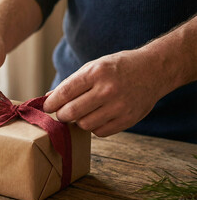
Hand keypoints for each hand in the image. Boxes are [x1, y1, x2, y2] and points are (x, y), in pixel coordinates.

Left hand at [43, 50, 168, 136]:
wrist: (153, 70)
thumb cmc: (117, 68)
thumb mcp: (93, 67)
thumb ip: (70, 84)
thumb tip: (48, 98)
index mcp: (96, 73)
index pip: (64, 93)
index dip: (50, 103)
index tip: (46, 107)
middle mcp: (107, 89)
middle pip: (71, 113)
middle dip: (61, 115)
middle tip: (62, 113)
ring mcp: (119, 106)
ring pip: (84, 125)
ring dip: (78, 121)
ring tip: (82, 113)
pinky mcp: (128, 119)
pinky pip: (99, 132)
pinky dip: (93, 127)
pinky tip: (97, 117)